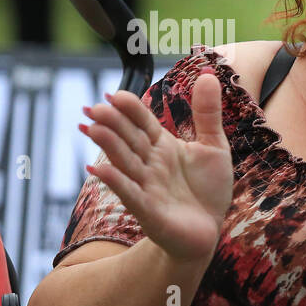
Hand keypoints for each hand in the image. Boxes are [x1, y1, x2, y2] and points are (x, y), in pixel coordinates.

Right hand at [80, 69, 233, 263]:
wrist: (207, 231)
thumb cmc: (207, 189)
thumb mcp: (214, 146)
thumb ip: (207, 113)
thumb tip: (209, 75)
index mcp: (162, 146)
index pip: (142, 122)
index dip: (130, 109)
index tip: (116, 94)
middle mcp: (150, 163)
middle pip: (128, 139)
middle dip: (113, 124)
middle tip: (96, 107)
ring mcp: (147, 186)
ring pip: (125, 162)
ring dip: (109, 146)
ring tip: (92, 128)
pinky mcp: (149, 211)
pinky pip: (131, 194)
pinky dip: (117, 183)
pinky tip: (100, 171)